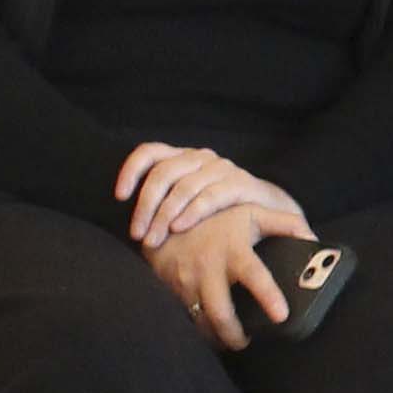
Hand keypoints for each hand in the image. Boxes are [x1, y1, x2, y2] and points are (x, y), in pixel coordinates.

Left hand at [114, 142, 298, 249]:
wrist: (272, 214)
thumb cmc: (222, 214)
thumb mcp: (188, 203)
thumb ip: (164, 203)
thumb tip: (131, 223)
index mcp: (184, 158)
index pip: (150, 152)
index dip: (131, 170)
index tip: (120, 196)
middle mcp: (202, 158)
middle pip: (163, 173)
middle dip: (145, 206)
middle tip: (138, 235)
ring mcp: (223, 169)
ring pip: (183, 187)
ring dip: (163, 216)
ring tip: (153, 240)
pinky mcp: (241, 184)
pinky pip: (210, 196)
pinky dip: (191, 213)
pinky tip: (179, 228)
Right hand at [150, 198, 317, 349]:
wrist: (168, 217)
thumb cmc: (219, 219)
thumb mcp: (253, 213)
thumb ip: (286, 223)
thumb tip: (313, 238)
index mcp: (234, 250)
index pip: (254, 275)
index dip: (268, 296)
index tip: (281, 315)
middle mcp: (209, 268)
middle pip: (221, 313)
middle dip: (235, 336)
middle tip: (246, 343)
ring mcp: (188, 280)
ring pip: (202, 322)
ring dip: (217, 337)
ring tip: (230, 340)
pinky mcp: (174, 289)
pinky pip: (188, 317)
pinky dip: (201, 327)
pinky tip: (211, 329)